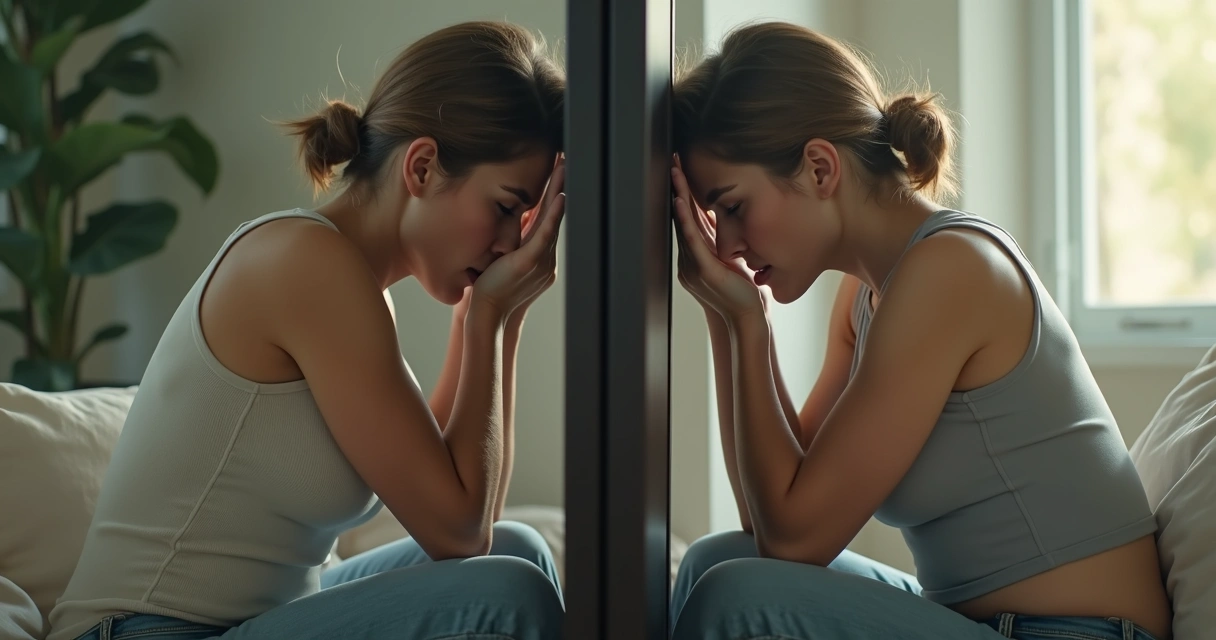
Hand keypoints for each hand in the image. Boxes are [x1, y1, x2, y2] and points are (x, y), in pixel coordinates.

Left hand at [472, 157, 565, 321]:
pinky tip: (560, 198)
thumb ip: (512, 243)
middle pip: (556, 214)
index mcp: (541, 255)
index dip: (555, 194)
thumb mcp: (505, 261)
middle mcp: (547, 257)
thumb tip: (510, 225)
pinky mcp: (528, 263)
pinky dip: (552, 216)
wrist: (488, 314)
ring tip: (565, 168)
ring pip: (553, 220)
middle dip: (562, 185)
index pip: (549, 218)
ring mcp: (540, 260)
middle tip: (568, 160)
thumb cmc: (492, 290)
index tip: (558, 171)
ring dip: (560, 191)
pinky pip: (544, 235)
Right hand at [671, 157, 763, 322]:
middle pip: (680, 217)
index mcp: (695, 255)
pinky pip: (692, 240)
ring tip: (675, 174)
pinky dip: (685, 220)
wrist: (745, 319)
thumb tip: (724, 221)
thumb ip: (723, 242)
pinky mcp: (703, 270)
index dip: (684, 193)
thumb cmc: (741, 293)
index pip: (687, 218)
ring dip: (678, 197)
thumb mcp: (730, 261)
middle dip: (677, 188)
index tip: (681, 170)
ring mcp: (693, 265)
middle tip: (672, 162)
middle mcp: (688, 259)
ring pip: (683, 224)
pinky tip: (680, 203)